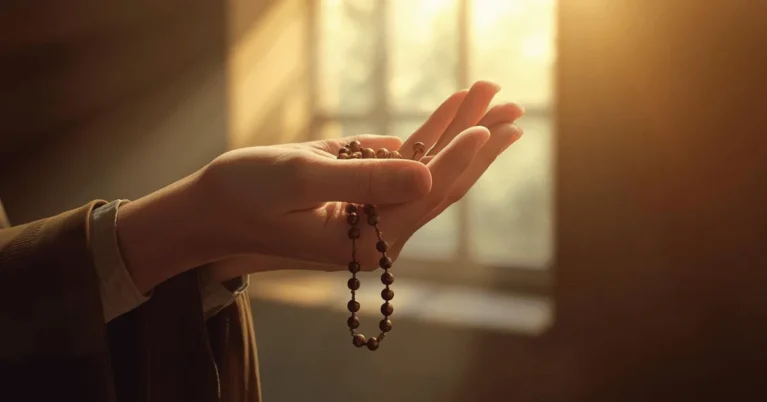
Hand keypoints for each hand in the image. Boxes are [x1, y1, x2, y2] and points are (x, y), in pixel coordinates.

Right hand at [205, 81, 524, 280]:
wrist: (213, 207)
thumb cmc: (246, 194)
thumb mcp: (301, 181)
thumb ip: (365, 179)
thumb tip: (429, 177)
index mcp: (363, 242)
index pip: (425, 199)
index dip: (459, 161)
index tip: (487, 126)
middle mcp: (376, 232)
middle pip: (440, 185)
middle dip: (476, 143)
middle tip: (514, 108)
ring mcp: (371, 212)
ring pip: (427, 169)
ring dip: (458, 131)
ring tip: (493, 96)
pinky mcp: (362, 192)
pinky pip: (402, 161)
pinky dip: (425, 134)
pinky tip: (452, 112)